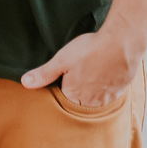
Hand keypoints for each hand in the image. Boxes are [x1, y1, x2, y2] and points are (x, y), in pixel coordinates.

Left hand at [20, 29, 138, 108]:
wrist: (121, 44)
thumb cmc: (89, 50)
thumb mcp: (61, 60)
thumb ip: (44, 74)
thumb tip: (25, 83)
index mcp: (74, 97)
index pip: (63, 100)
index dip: (62, 87)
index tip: (64, 77)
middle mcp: (91, 103)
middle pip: (80, 102)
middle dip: (77, 91)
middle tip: (79, 73)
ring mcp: (107, 98)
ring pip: (95, 100)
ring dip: (92, 90)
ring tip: (91, 73)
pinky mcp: (120, 91)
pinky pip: (109, 95)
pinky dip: (106, 87)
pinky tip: (104, 74)